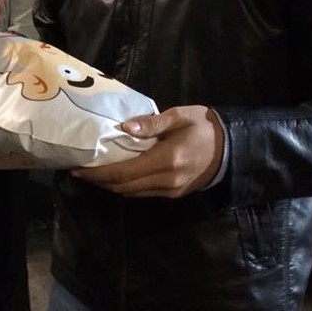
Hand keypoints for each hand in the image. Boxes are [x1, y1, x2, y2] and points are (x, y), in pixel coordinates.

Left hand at [71, 105, 223, 198]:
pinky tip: (114, 177)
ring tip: (92, 174)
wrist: (233, 147)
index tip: (78, 167)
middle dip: (98, 181)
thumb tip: (124, 126)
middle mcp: (166, 180)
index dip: (98, 173)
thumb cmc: (204, 126)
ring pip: (131, 193)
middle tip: (78, 170)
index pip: (123, 172)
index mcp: (166, 159)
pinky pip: (143, 193)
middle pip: (123, 187)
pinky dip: (125, 187)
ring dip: (110, 186)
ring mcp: (171, 190)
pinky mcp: (174, 194)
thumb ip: (151, 124)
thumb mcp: (179, 116)